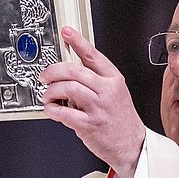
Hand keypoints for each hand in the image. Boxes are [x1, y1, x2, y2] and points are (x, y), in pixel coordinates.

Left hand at [41, 27, 147, 177]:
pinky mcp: (89, 125)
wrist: (133, 145)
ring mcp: (98, 108)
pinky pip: (64, 113)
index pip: (93, 55)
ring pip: (68, 88)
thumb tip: (69, 72)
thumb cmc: (121, 120)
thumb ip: (96, 81)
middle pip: (74, 71)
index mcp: (113, 80)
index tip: (66, 32)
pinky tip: (51, 109)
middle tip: (45, 76)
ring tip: (48, 96)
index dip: (77, 41)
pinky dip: (52, 109)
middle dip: (53, 71)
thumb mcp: (116, 93)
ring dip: (51, 91)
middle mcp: (107, 91)